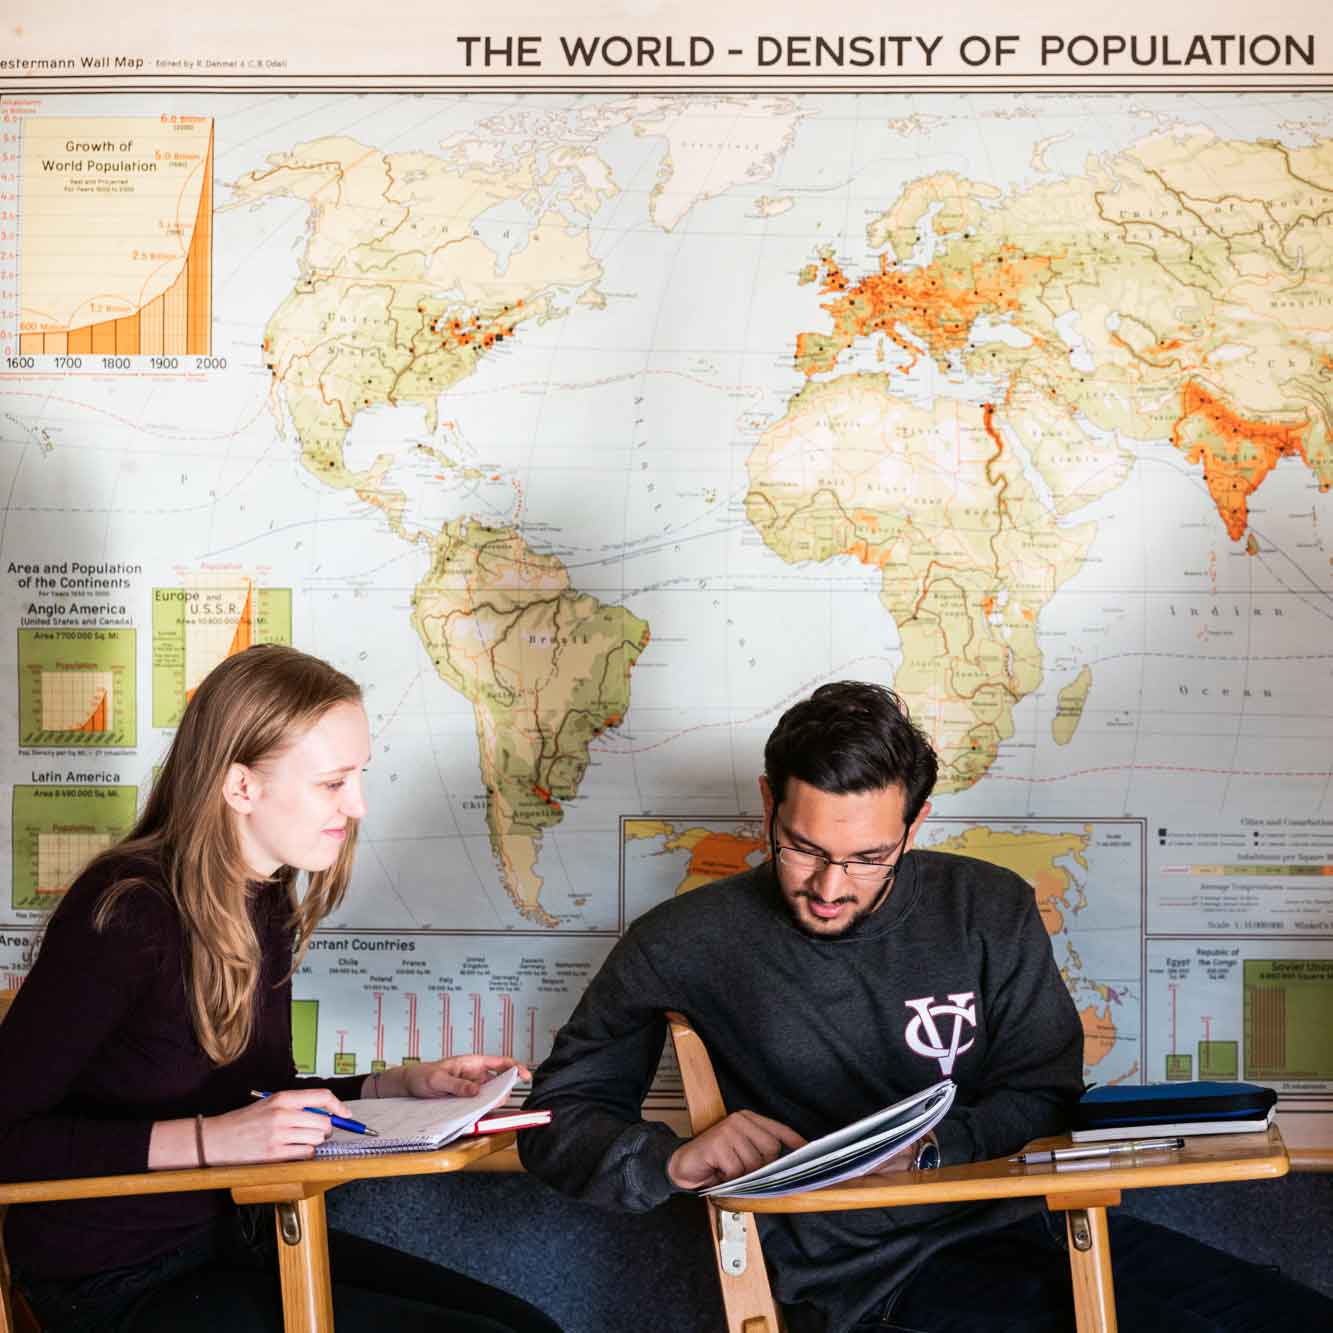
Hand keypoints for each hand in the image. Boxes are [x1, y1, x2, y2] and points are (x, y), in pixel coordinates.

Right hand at [199, 1088, 351, 1164]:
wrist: (216, 1139)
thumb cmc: (245, 1121)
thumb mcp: (270, 1104)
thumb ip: (296, 1105)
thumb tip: (327, 1112)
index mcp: (282, 1098)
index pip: (322, 1096)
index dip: (339, 1106)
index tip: (347, 1114)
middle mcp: (282, 1114)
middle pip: (324, 1121)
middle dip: (326, 1129)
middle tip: (317, 1131)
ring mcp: (278, 1135)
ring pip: (317, 1139)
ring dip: (314, 1142)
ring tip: (299, 1140)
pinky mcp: (274, 1154)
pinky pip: (305, 1154)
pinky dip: (305, 1153)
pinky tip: (293, 1150)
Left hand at [372, 1055, 530, 1099]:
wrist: (408, 1085)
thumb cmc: (422, 1076)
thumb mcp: (437, 1080)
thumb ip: (457, 1085)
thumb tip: (477, 1090)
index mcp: (472, 1063)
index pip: (500, 1062)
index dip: (515, 1067)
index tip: (526, 1076)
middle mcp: (474, 1075)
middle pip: (498, 1081)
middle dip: (504, 1091)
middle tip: (499, 1102)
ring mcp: (470, 1087)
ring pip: (489, 1094)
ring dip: (492, 1102)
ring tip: (488, 1110)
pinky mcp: (465, 1099)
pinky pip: (478, 1104)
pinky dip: (482, 1109)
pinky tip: (479, 1116)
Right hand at [667, 1110, 805, 1190]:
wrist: (684, 1165)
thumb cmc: (716, 1162)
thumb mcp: (742, 1155)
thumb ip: (760, 1155)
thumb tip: (785, 1168)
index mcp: (748, 1120)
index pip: (778, 1129)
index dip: (794, 1141)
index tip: (807, 1151)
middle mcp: (739, 1120)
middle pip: (770, 1149)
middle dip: (761, 1167)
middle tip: (744, 1172)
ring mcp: (728, 1130)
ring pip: (753, 1163)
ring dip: (742, 1176)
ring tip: (729, 1172)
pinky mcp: (717, 1143)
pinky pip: (736, 1170)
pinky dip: (730, 1179)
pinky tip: (720, 1173)